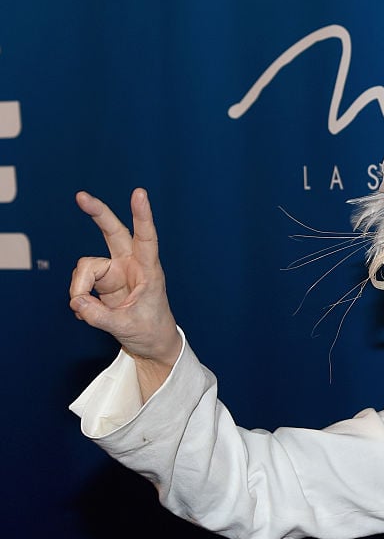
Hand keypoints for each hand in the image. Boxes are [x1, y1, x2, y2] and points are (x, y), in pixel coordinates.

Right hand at [70, 188, 180, 395]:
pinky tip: (89, 312)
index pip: (146, 238)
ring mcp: (116, 272)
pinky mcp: (103, 282)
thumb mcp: (126, 327)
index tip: (139, 193)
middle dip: (98, 213)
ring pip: (86, 268)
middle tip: (81, 196)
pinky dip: (80, 298)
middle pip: (113, 232)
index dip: (142, 216)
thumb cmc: (150, 332)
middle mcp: (131, 266)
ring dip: (79, 288)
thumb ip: (99, 316)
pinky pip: (81, 283)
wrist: (152, 345)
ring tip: (87, 311)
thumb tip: (77, 301)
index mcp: (149, 271)